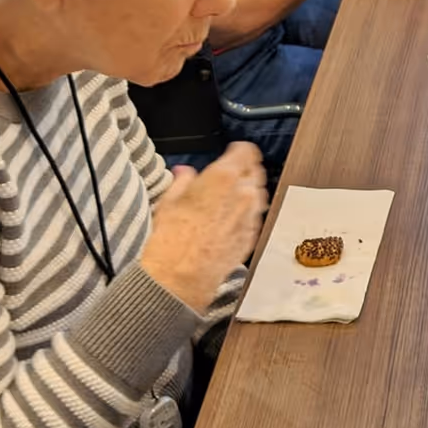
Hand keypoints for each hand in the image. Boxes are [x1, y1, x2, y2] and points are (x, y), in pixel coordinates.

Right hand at [139, 142, 268, 309]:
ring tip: (227, 200)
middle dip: (243, 171)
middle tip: (226, 178)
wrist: (182, 275)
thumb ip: (183, 181)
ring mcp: (252, 215)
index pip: (246, 151)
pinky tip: (228, 220)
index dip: (239, 151)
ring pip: (258, 193)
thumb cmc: (173, 238)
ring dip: (247, 192)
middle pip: (255, 171)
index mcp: (224, 177)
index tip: (231, 153)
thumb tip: (185, 172)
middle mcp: (244, 193)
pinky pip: (255, 216)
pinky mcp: (253, 234)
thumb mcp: (170, 201)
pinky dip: (246, 213)